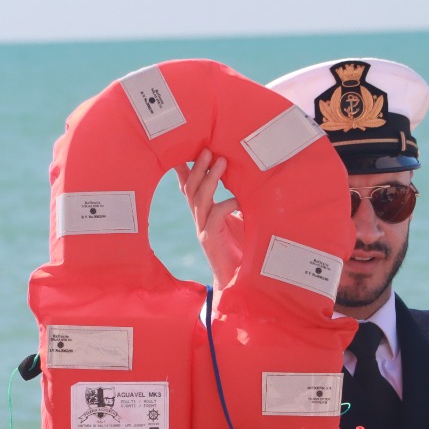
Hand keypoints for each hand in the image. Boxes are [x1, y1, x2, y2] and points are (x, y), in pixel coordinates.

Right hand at [176, 149, 243, 287]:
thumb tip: (246, 180)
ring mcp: (202, 229)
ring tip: (221, 162)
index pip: (188, 187)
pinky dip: (227, 204)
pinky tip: (238, 199)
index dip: (184, 169)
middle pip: (191, 188)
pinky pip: (215, 216)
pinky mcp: (210, 240)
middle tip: (208, 149)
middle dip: (198, 167)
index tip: (183, 148)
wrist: (238, 280)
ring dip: (210, 179)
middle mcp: (199, 219)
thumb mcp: (239, 219)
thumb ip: (237, 202)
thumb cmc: (242, 247)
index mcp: (203, 213)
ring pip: (199, 199)